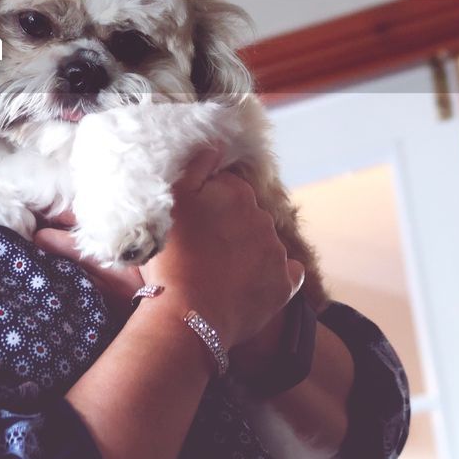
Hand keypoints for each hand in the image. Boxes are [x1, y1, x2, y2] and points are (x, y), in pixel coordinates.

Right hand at [35, 149, 304, 348]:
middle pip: (246, 215)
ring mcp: (277, 252)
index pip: (228, 189)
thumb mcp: (172, 200)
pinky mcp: (284, 285)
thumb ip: (196, 166)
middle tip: (202, 249)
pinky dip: (273, 277)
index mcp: (237, 192)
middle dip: (230, 227)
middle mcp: (263, 216)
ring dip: (247, 251)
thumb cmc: (172, 256)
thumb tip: (217, 145)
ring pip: (263, 244)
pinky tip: (251, 284)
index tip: (194, 223)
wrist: (188, 313)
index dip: (209, 204)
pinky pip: (286, 274)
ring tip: (219, 271)